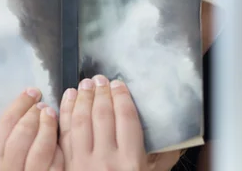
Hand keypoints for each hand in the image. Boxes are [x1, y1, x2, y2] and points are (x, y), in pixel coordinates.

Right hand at [0, 87, 63, 170]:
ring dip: (49, 128)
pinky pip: (55, 166)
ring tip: (51, 115)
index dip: (20, 105)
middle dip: (35, 114)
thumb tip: (24, 106)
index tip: (31, 92)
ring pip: (41, 149)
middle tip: (42, 105)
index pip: (5, 124)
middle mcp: (5, 170)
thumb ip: (2, 138)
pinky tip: (59, 141)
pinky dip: (59, 150)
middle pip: (22, 133)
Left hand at [59, 75, 180, 170]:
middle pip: (102, 117)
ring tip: (83, 85)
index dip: (121, 98)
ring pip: (80, 123)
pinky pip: (64, 135)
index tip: (118, 84)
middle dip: (100, 94)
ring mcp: (84, 164)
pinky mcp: (68, 167)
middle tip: (99, 79)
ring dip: (81, 100)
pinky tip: (66, 102)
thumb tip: (177, 137)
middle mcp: (107, 161)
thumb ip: (163, 159)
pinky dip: (64, 115)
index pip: (126, 120)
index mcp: (131, 163)